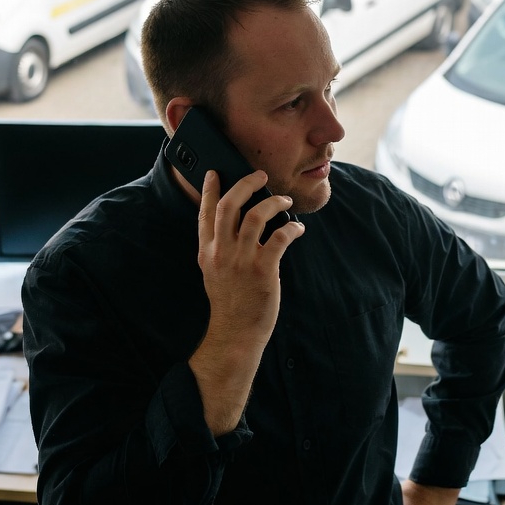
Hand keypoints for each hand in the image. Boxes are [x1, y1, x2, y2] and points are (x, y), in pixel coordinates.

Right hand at [189, 169, 304, 433]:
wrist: (236, 332)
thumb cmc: (229, 301)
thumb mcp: (212, 271)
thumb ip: (217, 248)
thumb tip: (231, 225)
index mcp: (207, 251)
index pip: (206, 212)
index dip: (211, 189)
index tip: (216, 172)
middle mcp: (222, 252)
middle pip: (231, 205)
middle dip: (246, 184)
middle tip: (260, 176)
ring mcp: (242, 260)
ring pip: (256, 216)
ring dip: (274, 202)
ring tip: (284, 200)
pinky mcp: (263, 271)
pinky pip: (279, 237)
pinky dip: (292, 228)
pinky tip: (298, 229)